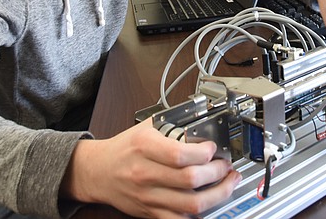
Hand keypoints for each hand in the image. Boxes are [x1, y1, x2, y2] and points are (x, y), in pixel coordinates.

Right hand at [61, 119, 241, 218]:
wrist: (98, 171)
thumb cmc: (124, 149)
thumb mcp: (145, 128)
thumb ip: (172, 123)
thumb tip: (202, 116)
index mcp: (145, 147)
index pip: (180, 154)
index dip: (204, 153)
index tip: (213, 149)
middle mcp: (146, 174)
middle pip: (191, 179)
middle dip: (218, 172)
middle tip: (226, 165)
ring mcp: (148, 196)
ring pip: (192, 204)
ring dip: (218, 194)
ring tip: (227, 183)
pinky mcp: (151, 213)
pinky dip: (199, 213)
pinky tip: (209, 202)